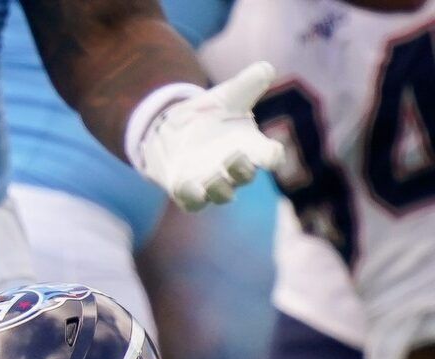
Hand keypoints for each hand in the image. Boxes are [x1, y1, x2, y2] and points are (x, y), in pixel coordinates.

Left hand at [133, 63, 286, 210]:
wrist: (172, 130)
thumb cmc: (211, 114)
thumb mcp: (229, 95)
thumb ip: (248, 83)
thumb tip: (266, 69)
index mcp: (250, 145)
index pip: (271, 156)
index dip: (273, 157)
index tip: (272, 155)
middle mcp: (233, 168)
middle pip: (245, 177)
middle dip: (242, 170)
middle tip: (235, 157)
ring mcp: (210, 182)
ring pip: (221, 194)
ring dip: (219, 188)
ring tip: (214, 176)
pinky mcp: (186, 190)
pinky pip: (192, 202)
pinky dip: (192, 197)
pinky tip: (188, 187)